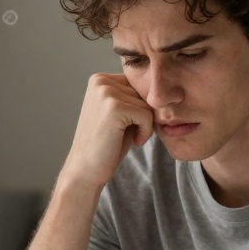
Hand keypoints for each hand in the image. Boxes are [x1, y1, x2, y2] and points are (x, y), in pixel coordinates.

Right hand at [60, 73, 154, 192]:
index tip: (126, 125)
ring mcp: (105, 93)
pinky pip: (147, 115)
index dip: (140, 108)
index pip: (139, 85)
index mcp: (100, 79)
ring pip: (148, 104)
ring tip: (127, 137)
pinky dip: (146, 132)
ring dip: (145, 125)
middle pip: (144, 93)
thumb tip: (163, 88)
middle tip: (126, 134)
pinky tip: (133, 141)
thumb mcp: (120, 113)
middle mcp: (101, 81)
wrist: (85, 170)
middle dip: (143, 116)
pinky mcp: (114, 107)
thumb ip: (134, 96)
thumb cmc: (106, 144)